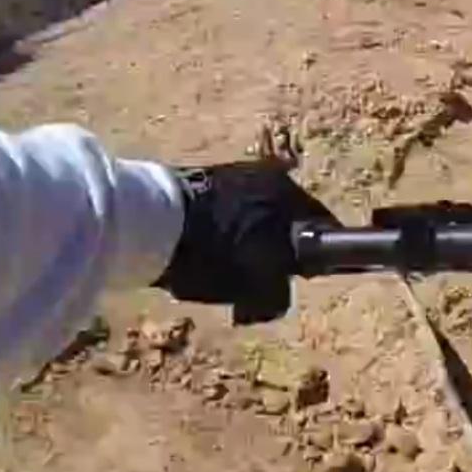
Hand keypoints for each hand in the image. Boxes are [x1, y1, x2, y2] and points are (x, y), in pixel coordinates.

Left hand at [154, 162, 334, 323]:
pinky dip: (223, 234)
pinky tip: (203, 256)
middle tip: (262, 281)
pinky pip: (226, 213)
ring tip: (226, 272)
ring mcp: (231, 173)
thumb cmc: (213, 252)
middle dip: (280, 251)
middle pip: (289, 222)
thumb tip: (278, 297)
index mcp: (289, 192)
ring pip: (256, 219)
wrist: (145, 223)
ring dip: (249, 243)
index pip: (325, 228)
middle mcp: (266, 174)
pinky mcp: (199, 180)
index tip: (302, 278)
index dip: (322, 258)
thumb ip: (279, 295)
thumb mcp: (258, 288)